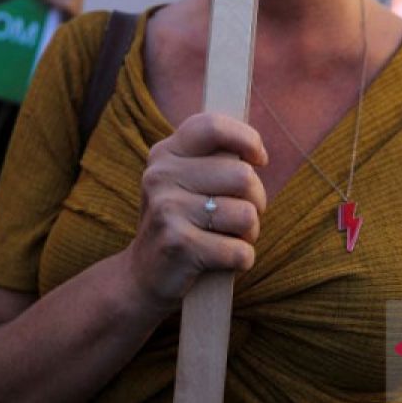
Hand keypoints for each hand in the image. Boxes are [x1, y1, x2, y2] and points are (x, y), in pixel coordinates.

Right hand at [122, 113, 267, 315]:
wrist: (142, 275)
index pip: (213, 126)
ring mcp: (167, 210)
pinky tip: (221, 261)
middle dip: (256, 201)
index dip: (247, 138)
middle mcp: (161, 176)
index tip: (259, 159)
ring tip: (227, 238)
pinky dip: (242, 260)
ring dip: (249, 234)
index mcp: (165, 153)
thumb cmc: (181, 222)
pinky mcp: (179, 245)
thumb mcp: (186, 181)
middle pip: (243, 176)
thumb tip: (256, 153)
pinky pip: (240, 251)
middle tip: (239, 216)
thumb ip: (215, 160)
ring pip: (247, 215)